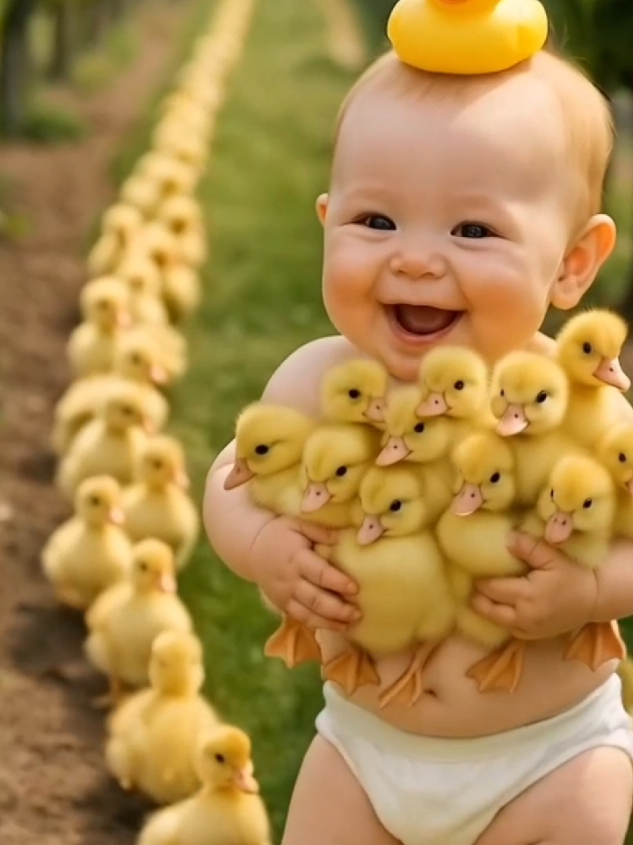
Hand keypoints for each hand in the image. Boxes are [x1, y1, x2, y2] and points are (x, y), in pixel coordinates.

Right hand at [249, 516, 359, 631]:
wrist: (252, 547)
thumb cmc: (281, 533)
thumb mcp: (298, 524)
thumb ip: (321, 532)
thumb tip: (344, 538)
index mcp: (296, 558)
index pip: (319, 573)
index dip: (337, 582)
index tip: (355, 588)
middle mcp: (290, 580)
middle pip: (315, 599)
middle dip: (338, 609)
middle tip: (358, 613)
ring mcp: (284, 595)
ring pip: (308, 614)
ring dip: (330, 622)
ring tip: (351, 624)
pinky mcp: (281, 605)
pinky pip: (301, 618)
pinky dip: (318, 625)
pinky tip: (336, 627)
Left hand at [470, 532, 598, 639]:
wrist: (594, 598)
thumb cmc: (573, 574)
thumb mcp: (553, 556)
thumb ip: (528, 546)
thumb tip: (506, 539)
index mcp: (528, 595)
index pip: (492, 588)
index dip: (479, 580)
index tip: (469, 569)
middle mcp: (525, 616)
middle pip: (490, 609)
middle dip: (476, 597)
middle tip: (466, 583)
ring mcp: (529, 629)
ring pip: (497, 622)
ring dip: (484, 610)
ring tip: (473, 596)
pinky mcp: (534, 636)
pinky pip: (509, 629)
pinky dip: (499, 619)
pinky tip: (493, 608)